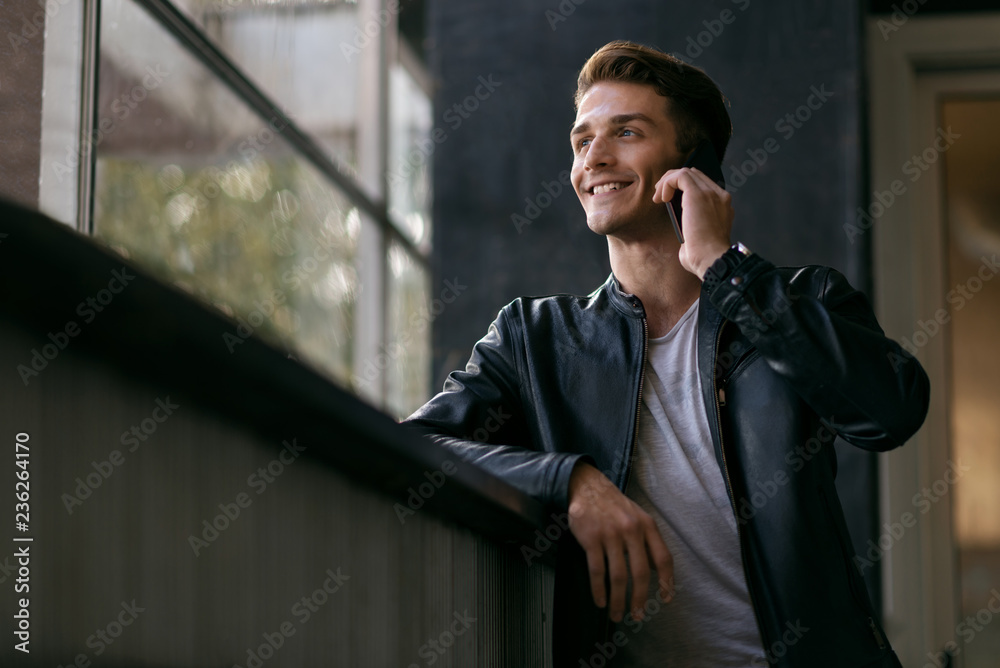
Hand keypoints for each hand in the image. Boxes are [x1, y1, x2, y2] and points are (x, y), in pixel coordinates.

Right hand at [567, 462, 673, 621]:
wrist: (587, 486)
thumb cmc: (614, 506)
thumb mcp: (638, 517)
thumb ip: (649, 541)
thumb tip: (658, 571)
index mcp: (647, 525)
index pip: (663, 558)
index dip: (667, 581)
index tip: (666, 599)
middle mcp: (631, 530)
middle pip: (640, 572)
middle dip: (640, 599)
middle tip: (637, 616)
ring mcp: (610, 534)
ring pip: (618, 575)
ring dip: (618, 600)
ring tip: (617, 614)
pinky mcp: (591, 538)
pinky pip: (597, 570)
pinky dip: (598, 589)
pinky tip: (600, 600)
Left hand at [652, 167, 732, 278]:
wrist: (711, 260)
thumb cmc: (703, 257)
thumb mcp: (698, 238)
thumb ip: (693, 227)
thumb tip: (682, 228)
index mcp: (722, 206)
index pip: (702, 184)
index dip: (682, 187)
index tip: (668, 200)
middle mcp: (720, 196)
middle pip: (694, 175)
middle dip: (673, 182)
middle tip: (659, 197)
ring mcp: (711, 193)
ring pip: (685, 173)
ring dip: (667, 182)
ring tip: (658, 197)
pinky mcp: (698, 194)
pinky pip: (679, 176)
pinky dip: (667, 183)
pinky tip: (661, 198)